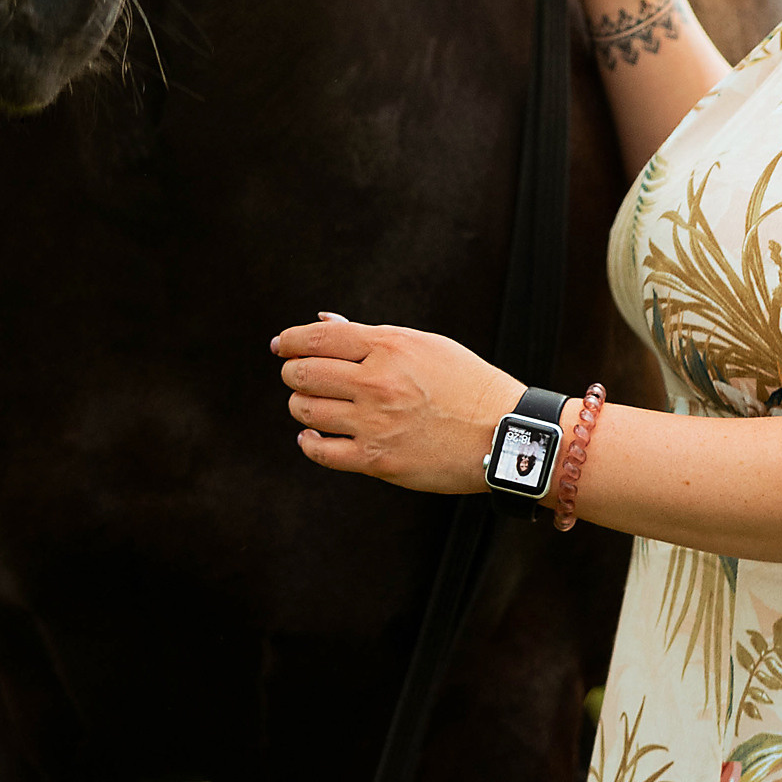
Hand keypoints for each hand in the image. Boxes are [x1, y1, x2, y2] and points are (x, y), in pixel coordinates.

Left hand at [271, 316, 524, 492]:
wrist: (501, 432)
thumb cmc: (465, 382)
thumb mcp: (423, 344)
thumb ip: (369, 335)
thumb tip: (323, 321)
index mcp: (389, 346)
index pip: (319, 337)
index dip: (290, 340)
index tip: (280, 345)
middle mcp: (376, 382)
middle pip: (304, 373)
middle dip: (292, 372)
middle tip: (295, 375)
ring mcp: (374, 423)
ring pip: (306, 409)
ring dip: (300, 404)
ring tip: (309, 404)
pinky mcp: (377, 460)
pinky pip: (321, 451)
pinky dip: (309, 441)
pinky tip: (312, 435)